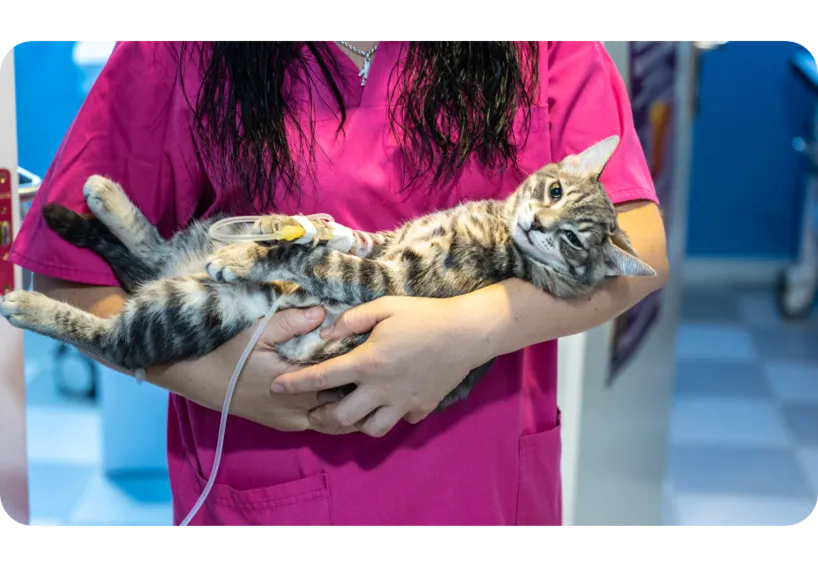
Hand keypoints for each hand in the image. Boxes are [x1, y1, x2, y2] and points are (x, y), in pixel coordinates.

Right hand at [147, 306, 351, 432]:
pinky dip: (336, 415)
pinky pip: (321, 426)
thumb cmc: (231, 352)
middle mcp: (299, 409)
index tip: (370, 349)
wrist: (202, 380)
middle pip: (345, 403)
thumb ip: (291, 322)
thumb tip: (322, 312)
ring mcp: (294, 421)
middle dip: (361, 387)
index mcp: (296, 384)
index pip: (340, 379)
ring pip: (337, 421)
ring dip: (352, 404)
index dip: (360, 366)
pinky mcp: (288, 426)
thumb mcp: (258, 330)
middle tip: (376, 367)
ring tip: (366, 385)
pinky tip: (344, 396)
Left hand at [271, 296, 489, 436]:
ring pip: (370, 429)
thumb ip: (351, 320)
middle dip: (321, 417)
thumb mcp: (384, 307)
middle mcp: (381, 389)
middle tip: (313, 411)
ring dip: (354, 423)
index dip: (295, 384)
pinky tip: (386, 404)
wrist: (467, 333)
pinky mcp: (421, 408)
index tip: (276, 386)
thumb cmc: (424, 316)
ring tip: (348, 412)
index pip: (322, 378)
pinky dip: (389, 417)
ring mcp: (402, 402)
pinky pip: (399, 421)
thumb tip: (325, 333)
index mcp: (368, 363)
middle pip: (341, 416)